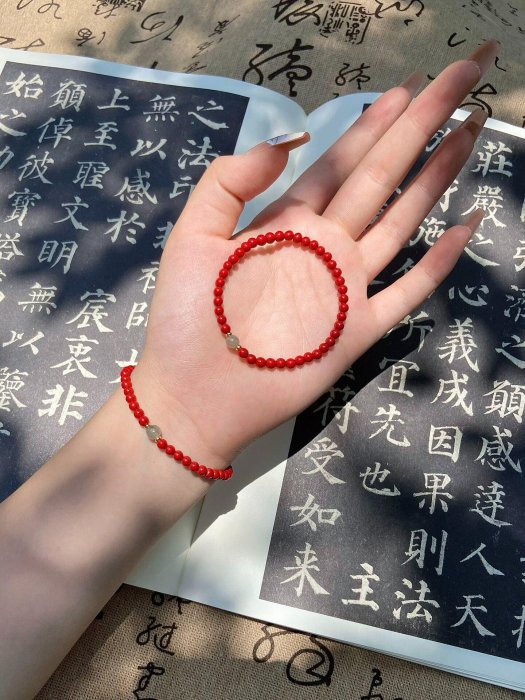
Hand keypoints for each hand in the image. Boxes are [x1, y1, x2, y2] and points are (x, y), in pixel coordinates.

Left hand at [134, 39, 498, 467]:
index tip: (405, 90)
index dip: (371, 125)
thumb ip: (230, 182)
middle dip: (417, 128)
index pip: (338, 162)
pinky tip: (465, 225)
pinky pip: (408, 291)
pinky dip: (438, 261)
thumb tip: (290, 139)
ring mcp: (346, 288)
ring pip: (401, 222)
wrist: (195, 397)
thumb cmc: (187, 320)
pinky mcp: (359, 330)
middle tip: (458, 81)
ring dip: (434, 178)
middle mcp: (324, 247)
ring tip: (467, 133)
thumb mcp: (193, 237)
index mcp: (286, 222)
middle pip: (379, 178)